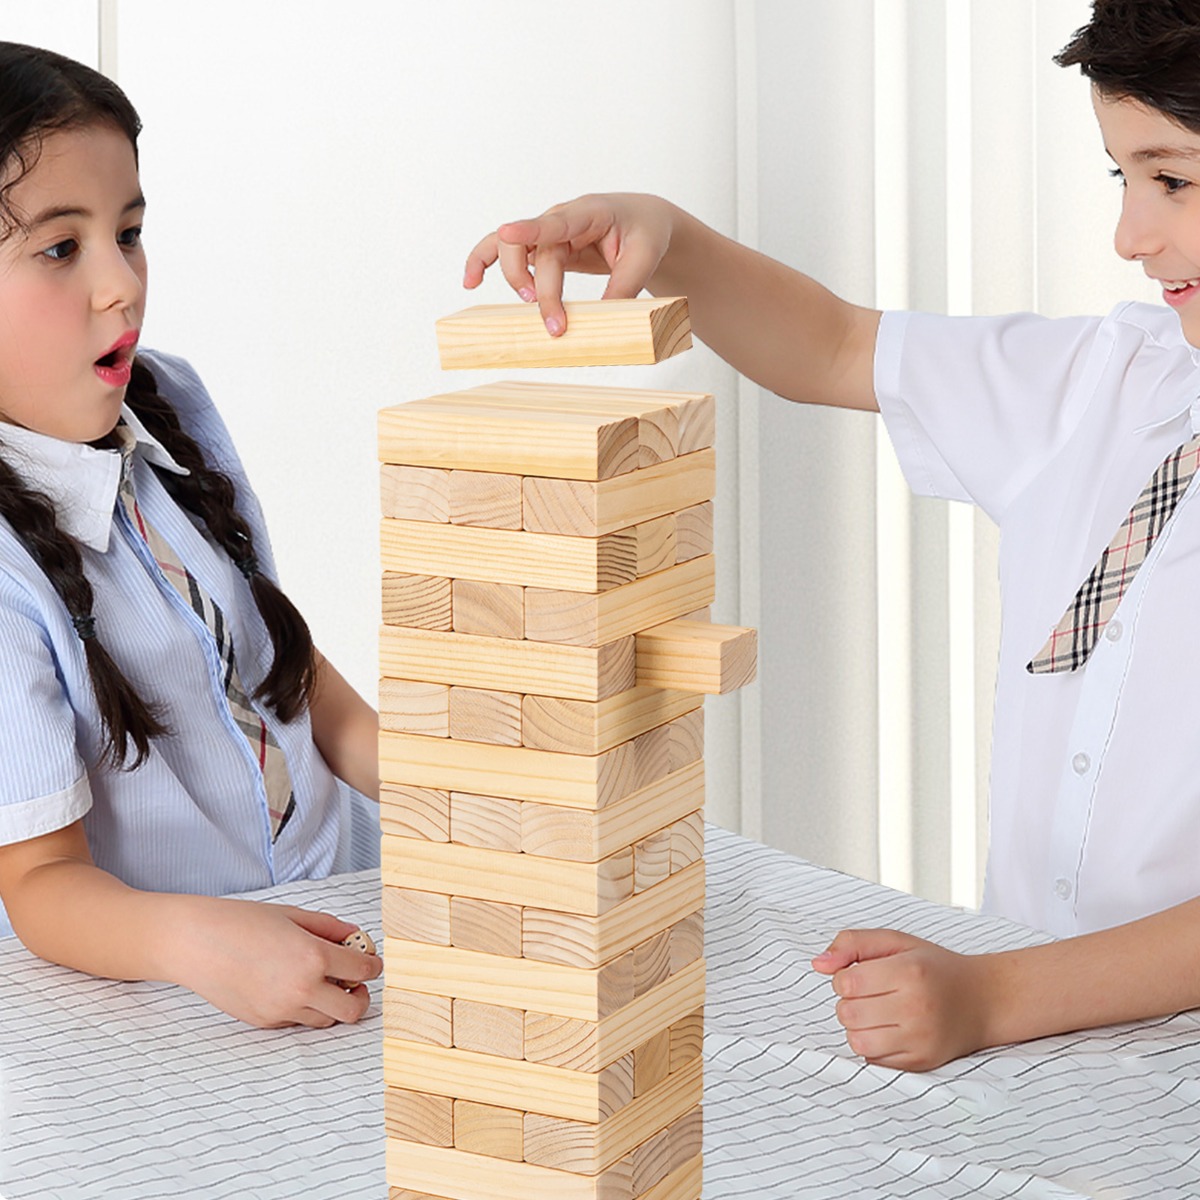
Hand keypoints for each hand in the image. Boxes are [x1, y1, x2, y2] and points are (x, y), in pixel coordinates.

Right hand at [169, 898, 382, 1028]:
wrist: (196, 943)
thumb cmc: (243, 921)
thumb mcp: (293, 915)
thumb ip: (330, 928)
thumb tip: (356, 937)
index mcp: (313, 957)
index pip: (363, 970)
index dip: (373, 965)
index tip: (372, 961)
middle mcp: (301, 989)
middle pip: (352, 1010)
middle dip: (360, 997)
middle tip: (355, 983)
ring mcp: (281, 1010)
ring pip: (325, 1020)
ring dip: (331, 1004)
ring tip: (322, 982)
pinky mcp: (264, 1022)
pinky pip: (296, 1021)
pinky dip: (303, 1008)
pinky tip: (291, 986)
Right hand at [463, 193, 675, 336]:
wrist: (642, 222)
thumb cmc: (645, 233)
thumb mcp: (644, 258)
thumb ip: (624, 286)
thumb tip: (603, 319)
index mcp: (590, 212)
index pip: (557, 220)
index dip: (530, 227)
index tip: (508, 232)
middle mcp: (562, 219)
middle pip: (536, 251)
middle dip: (543, 291)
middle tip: (556, 326)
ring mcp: (547, 232)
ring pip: (512, 249)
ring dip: (513, 278)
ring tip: (528, 305)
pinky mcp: (541, 247)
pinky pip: (505, 251)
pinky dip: (483, 262)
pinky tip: (471, 282)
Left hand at [812, 928, 998, 1070]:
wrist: (982, 1000)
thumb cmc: (932, 967)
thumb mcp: (896, 941)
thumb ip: (852, 943)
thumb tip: (818, 964)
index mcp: (909, 972)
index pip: (846, 981)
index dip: (843, 976)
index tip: (862, 974)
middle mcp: (916, 1008)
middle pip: (847, 1012)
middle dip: (849, 1001)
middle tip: (870, 994)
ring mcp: (920, 1040)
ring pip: (857, 1040)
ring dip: (857, 1025)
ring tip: (876, 1012)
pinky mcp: (921, 1063)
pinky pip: (873, 1060)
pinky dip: (872, 1045)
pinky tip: (888, 1029)